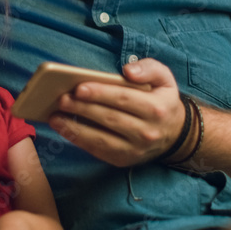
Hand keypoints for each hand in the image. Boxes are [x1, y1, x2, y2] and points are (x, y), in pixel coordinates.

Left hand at [49, 58, 184, 166]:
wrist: (175, 133)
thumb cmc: (161, 100)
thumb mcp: (165, 79)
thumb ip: (149, 69)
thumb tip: (128, 71)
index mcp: (157, 108)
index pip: (124, 99)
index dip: (101, 93)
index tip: (79, 87)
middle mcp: (147, 132)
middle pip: (110, 119)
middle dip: (83, 109)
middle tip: (61, 99)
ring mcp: (135, 150)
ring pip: (101, 139)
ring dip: (75, 128)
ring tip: (55, 116)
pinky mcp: (124, 160)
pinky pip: (98, 150)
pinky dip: (79, 140)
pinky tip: (64, 128)